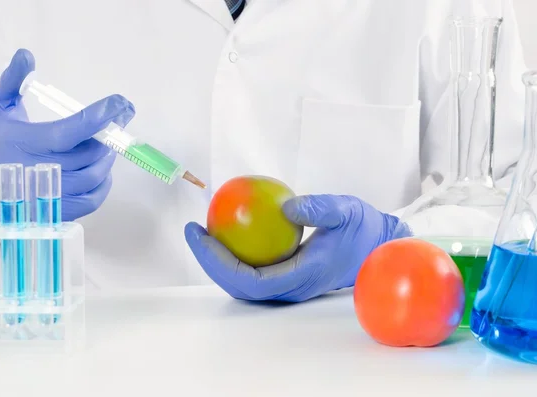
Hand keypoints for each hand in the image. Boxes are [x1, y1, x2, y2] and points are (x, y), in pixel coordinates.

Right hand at [0, 49, 135, 220]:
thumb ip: (13, 80)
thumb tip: (26, 54)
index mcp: (30, 142)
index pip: (74, 130)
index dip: (101, 116)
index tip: (122, 103)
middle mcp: (44, 171)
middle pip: (91, 153)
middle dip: (110, 134)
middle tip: (119, 120)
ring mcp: (54, 194)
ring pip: (95, 175)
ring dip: (107, 157)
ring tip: (108, 143)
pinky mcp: (61, 211)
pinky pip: (94, 199)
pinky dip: (104, 183)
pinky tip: (101, 168)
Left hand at [185, 194, 408, 302]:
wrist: (378, 247)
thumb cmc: (362, 229)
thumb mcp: (345, 210)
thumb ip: (318, 209)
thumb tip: (284, 207)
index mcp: (303, 277)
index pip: (251, 280)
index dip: (220, 262)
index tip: (202, 235)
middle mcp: (291, 288)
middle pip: (239, 287)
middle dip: (210, 262)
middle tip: (194, 230)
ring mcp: (288, 285)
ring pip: (243, 282)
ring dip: (219, 261)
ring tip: (204, 231)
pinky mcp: (286, 276)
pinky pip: (253, 270)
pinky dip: (234, 255)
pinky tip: (228, 230)